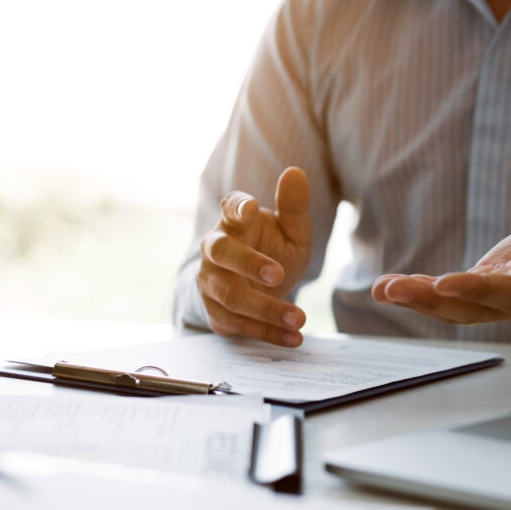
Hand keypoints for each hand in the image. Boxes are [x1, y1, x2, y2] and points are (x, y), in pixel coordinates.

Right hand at [197, 167, 311, 346]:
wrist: (256, 288)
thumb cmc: (273, 250)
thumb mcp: (290, 230)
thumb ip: (294, 206)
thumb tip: (294, 172)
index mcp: (233, 222)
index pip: (230, 208)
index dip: (238, 208)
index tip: (251, 209)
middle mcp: (214, 250)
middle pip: (221, 253)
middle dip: (248, 264)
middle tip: (279, 275)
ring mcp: (211, 282)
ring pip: (231, 296)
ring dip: (266, 309)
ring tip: (299, 318)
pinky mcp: (215, 313)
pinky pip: (239, 325)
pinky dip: (267, 333)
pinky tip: (294, 337)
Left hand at [372, 170, 510, 323]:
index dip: (480, 290)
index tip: (445, 283)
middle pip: (475, 307)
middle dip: (432, 300)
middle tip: (392, 289)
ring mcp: (502, 299)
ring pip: (456, 308)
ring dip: (417, 300)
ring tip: (381, 289)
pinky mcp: (486, 290)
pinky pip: (450, 298)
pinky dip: (420, 293)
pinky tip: (388, 287)